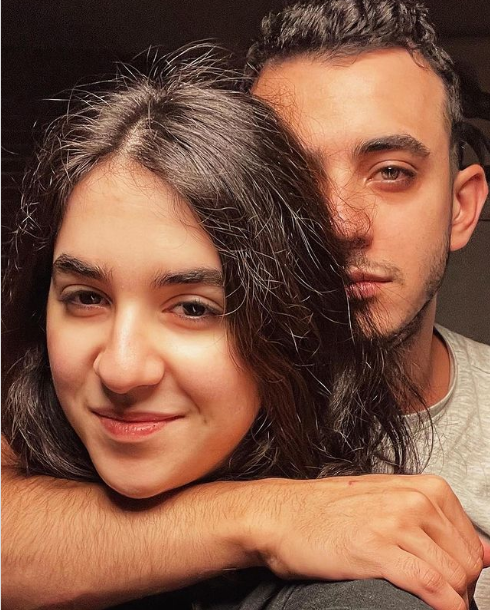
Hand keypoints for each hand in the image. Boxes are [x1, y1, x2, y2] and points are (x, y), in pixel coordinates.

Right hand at [238, 474, 482, 609]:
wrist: (283, 515)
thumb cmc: (327, 510)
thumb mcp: (387, 503)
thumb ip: (435, 523)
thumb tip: (484, 553)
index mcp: (421, 487)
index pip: (472, 540)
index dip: (465, 568)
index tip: (454, 580)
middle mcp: (413, 500)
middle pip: (466, 560)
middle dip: (459, 585)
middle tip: (439, 594)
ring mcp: (395, 522)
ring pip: (452, 574)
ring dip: (451, 597)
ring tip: (430, 601)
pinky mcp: (376, 548)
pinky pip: (430, 585)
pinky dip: (443, 604)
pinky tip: (441, 609)